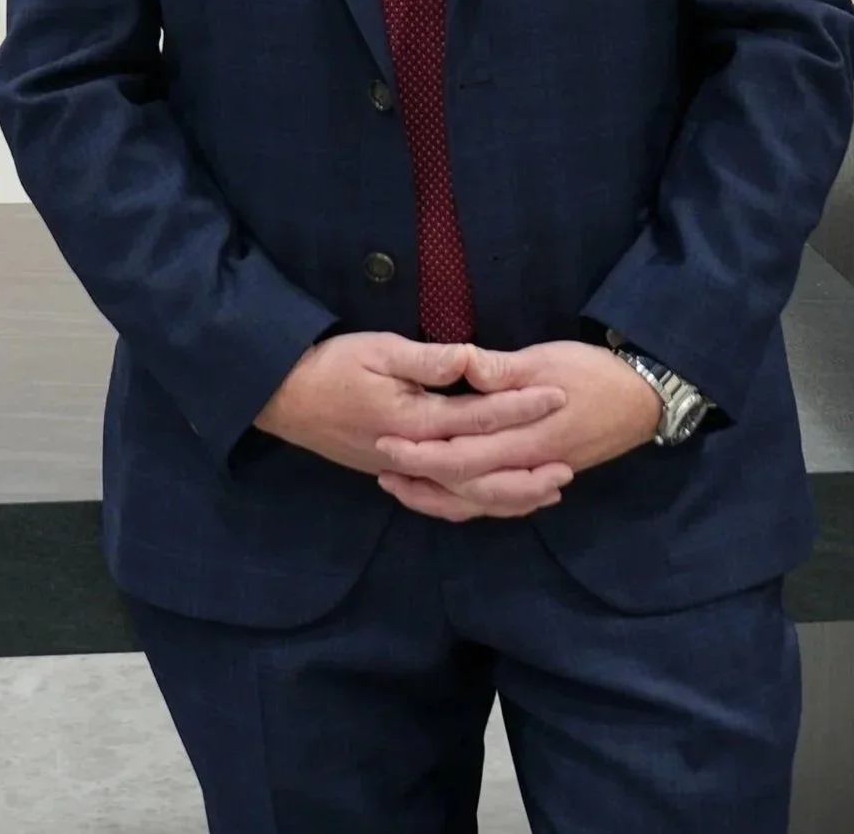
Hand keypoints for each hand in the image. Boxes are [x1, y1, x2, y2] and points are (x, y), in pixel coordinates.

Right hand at [254, 332, 567, 493]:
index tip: (557, 395)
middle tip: (570, 463)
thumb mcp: (377, 349)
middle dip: (526, 466)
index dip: (520, 406)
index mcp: (413, 421)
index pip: (479, 416)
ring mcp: (404, 471)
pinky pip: (444, 501)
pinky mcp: (396, 475)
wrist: (284, 398)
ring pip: (464, 495)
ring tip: (547, 490)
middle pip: (480, 471)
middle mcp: (413, 455)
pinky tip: (498, 499)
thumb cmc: (331, 366)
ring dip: (508, 494)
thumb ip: (426, 360)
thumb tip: (470, 358)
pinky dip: (476, 504)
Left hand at [374, 341, 662, 522]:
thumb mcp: (548, 359)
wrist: (642, 402)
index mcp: (525, 439)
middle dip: (421, 480)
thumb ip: (504, 371)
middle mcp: (527, 467)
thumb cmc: (593, 373)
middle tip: (383, 468)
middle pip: (465, 488)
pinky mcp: (543, 476)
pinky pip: (501, 502)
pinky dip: (472, 504)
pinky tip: (451, 498)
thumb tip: (464, 365)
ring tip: (404, 486)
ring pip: (482, 503)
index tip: (386, 443)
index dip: (421, 454)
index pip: (462, 457)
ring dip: (440, 498)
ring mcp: (536, 477)